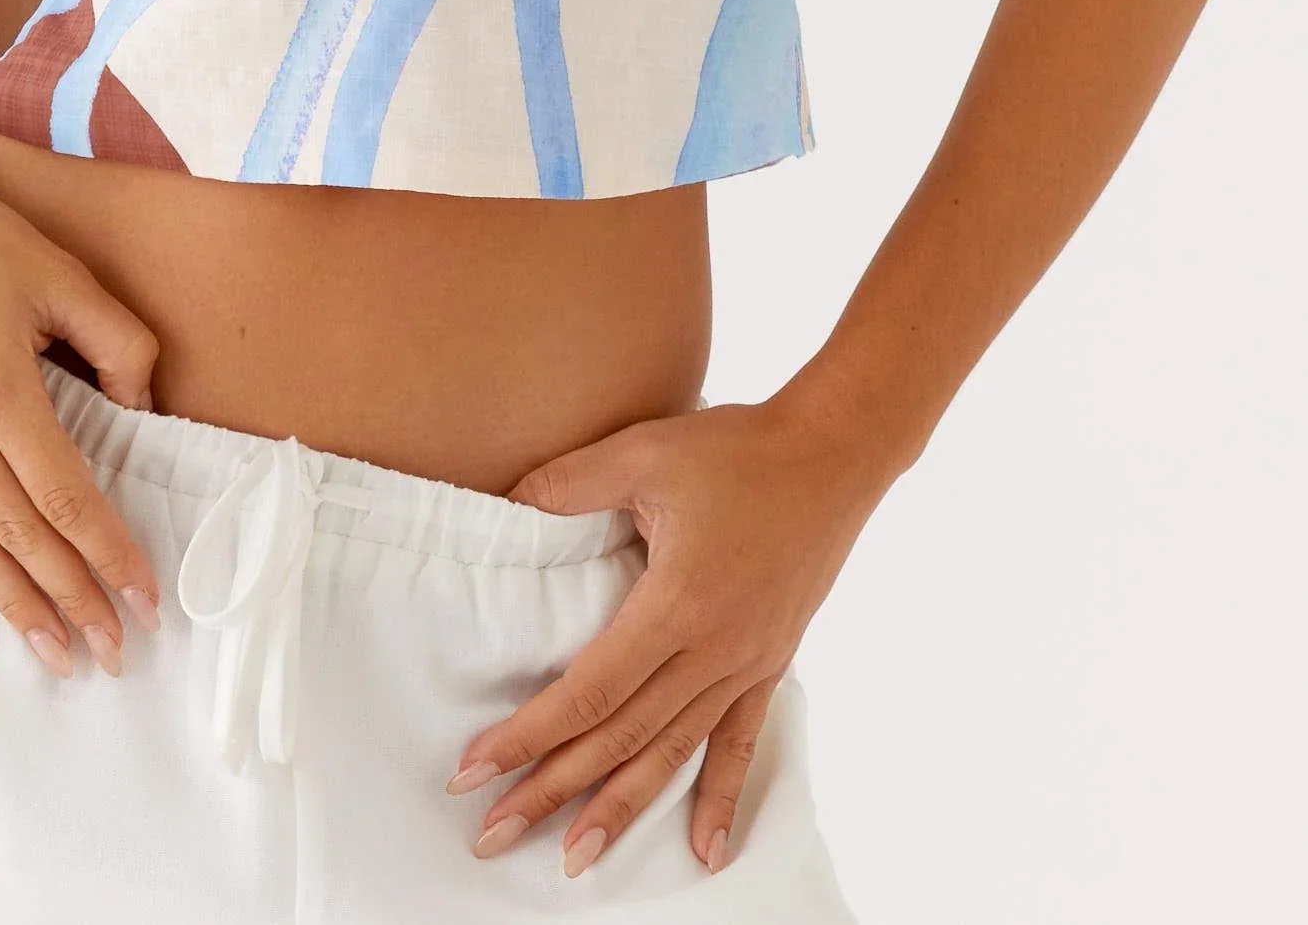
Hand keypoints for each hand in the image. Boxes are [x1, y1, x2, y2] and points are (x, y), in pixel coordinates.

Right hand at [0, 119, 163, 678]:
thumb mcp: (62, 273)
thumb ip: (118, 344)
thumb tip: (144, 414)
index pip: (64, 494)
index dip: (107, 553)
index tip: (145, 599)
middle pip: (15, 533)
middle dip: (68, 598)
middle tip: (111, 652)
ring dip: (9, 603)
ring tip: (52, 651)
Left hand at [448, 387, 893, 875]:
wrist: (833, 454)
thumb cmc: (738, 448)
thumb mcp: (644, 452)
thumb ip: (570, 483)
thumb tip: (507, 505)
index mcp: (675, 605)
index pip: (588, 692)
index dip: (528, 735)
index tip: (474, 769)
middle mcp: (712, 651)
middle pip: (620, 739)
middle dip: (552, 790)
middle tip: (494, 834)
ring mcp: (745, 665)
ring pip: (672, 754)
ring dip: (620, 808)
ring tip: (574, 859)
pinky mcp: (770, 664)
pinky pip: (741, 744)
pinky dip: (721, 799)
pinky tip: (708, 852)